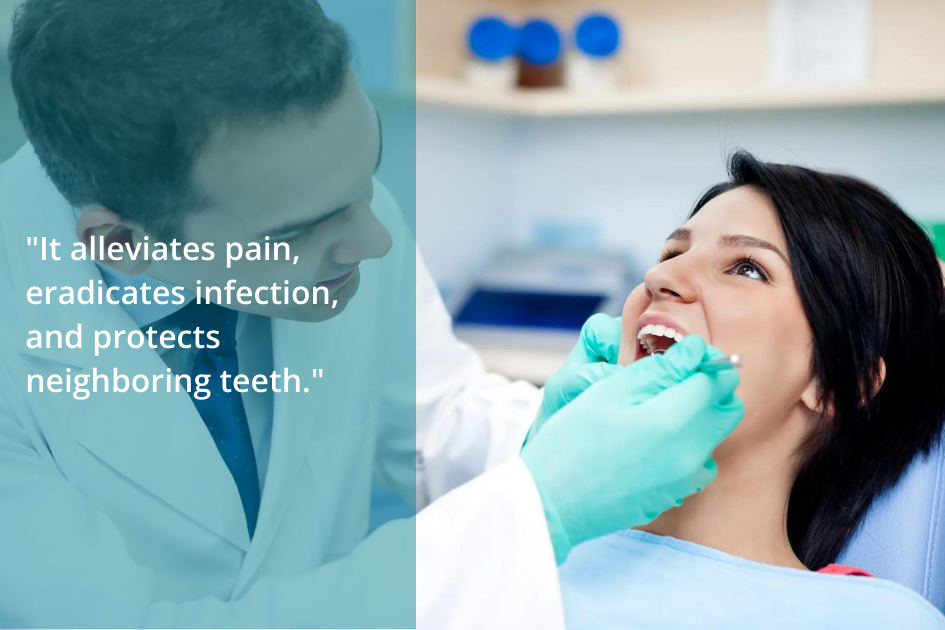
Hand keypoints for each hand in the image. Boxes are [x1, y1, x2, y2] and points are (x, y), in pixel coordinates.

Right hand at [520, 335, 743, 564]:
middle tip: (676, 376)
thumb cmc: (570, 441)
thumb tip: (696, 351)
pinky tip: (657, 440)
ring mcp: (685, 479)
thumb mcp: (608, 392)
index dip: (705, 359)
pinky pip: (700, 462)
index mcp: (672, 421)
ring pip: (716, 435)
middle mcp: (689, 453)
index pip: (717, 379)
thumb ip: (659, 370)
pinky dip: (690, 444)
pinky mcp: (675, 494)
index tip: (686, 353)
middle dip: (711, 387)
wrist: (551, 501)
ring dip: (701, 414)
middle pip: (728, 409)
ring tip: (660, 407)